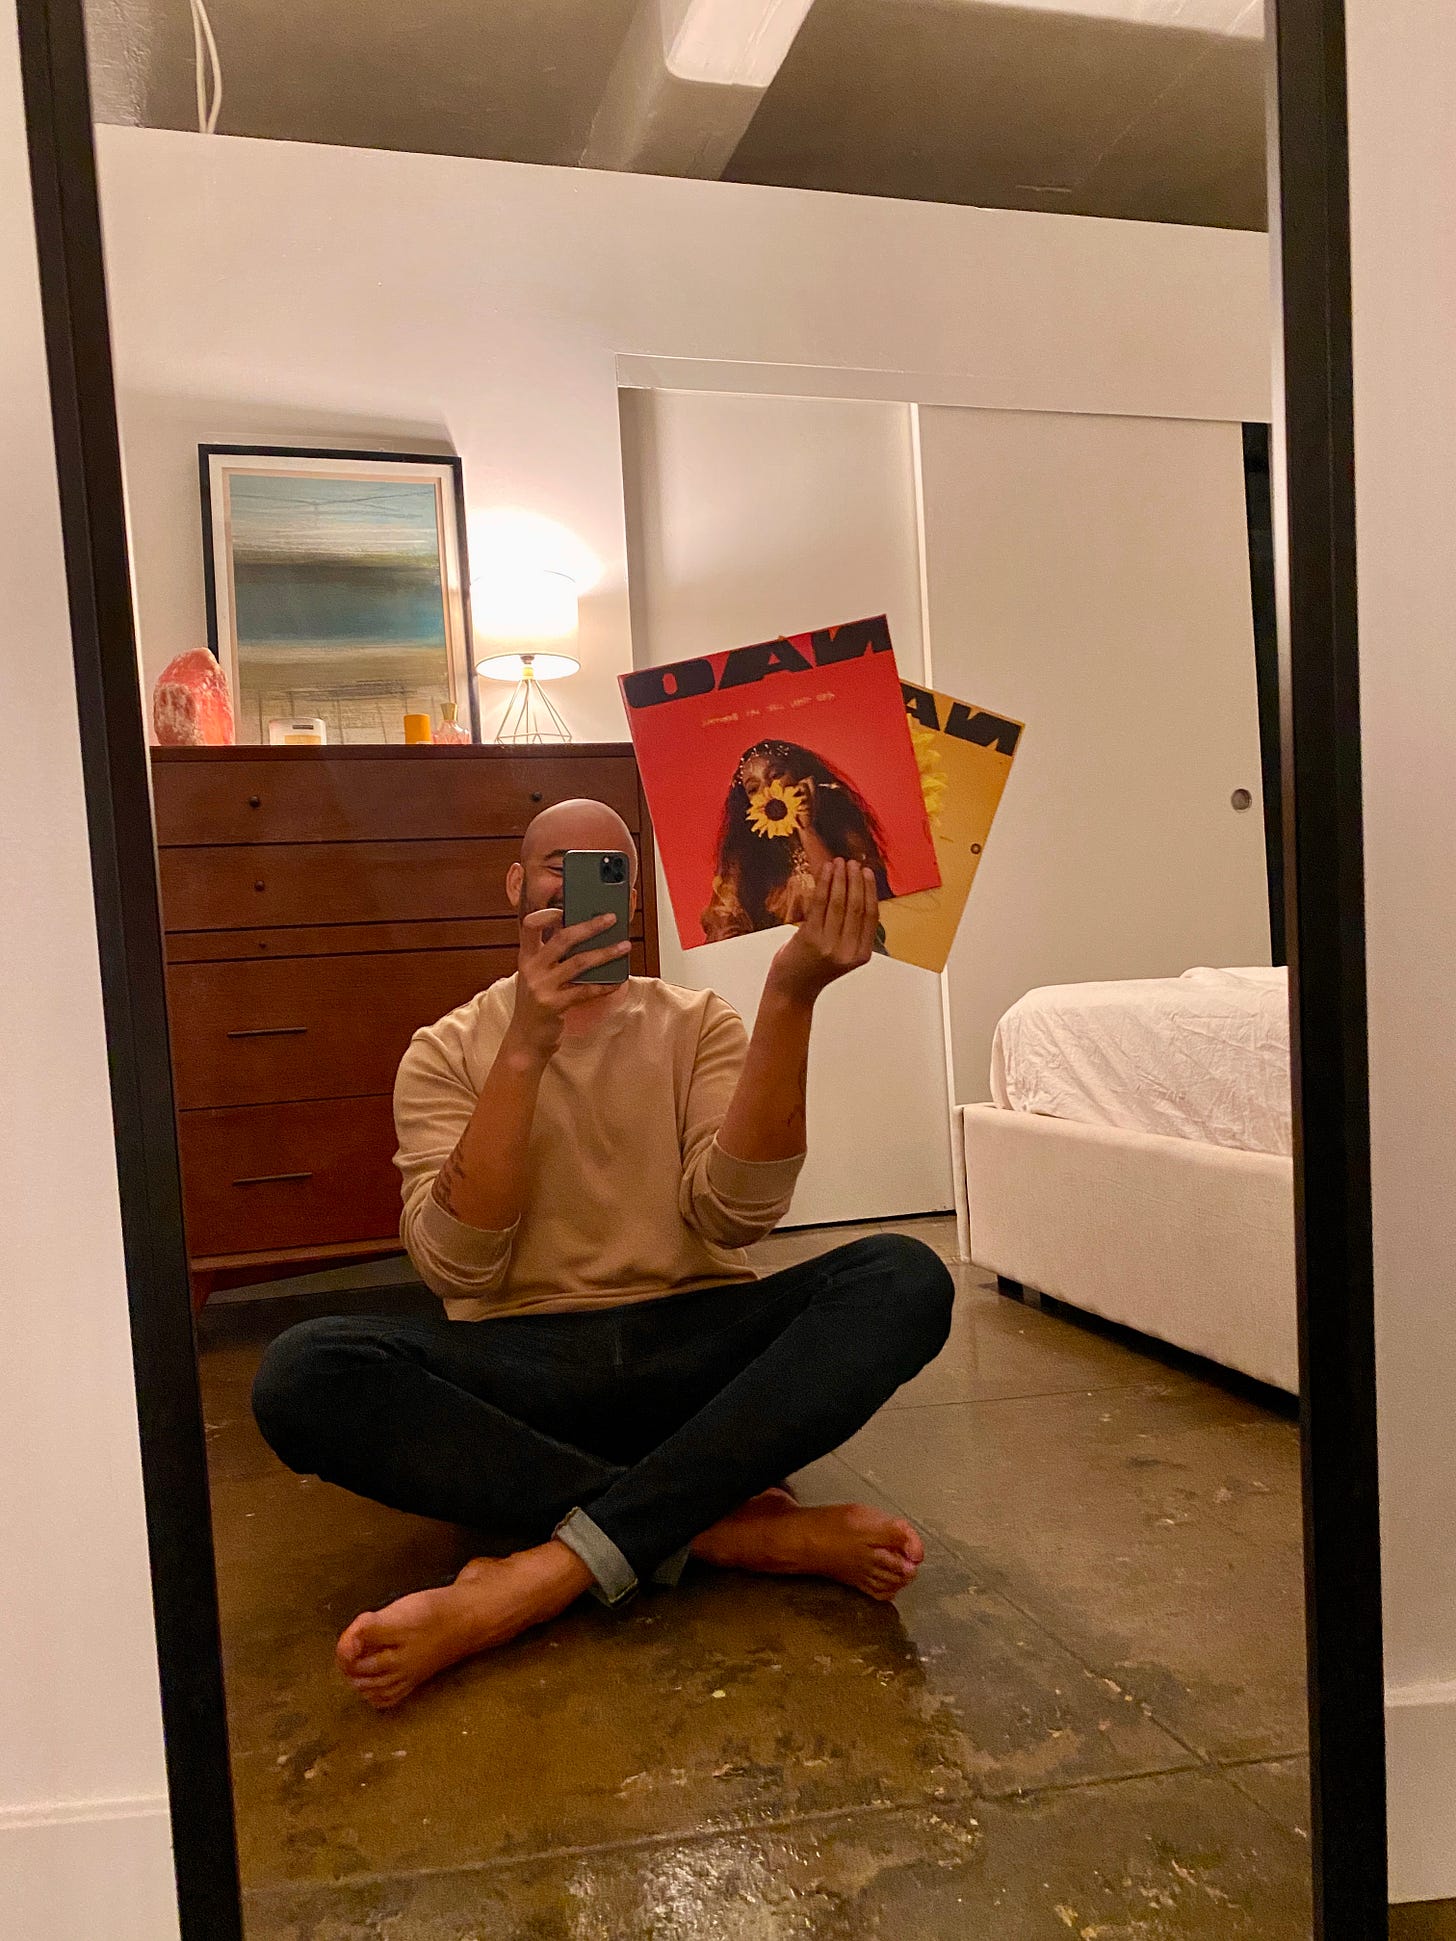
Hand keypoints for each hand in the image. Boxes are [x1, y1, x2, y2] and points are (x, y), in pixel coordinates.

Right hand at [505, 909, 629, 1060]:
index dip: (547, 913)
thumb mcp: (537, 975)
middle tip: (611, 918)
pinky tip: (618, 981)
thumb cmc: (537, 1003)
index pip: (530, 926)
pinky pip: (585, 991)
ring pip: (578, 963)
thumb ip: (553, 957)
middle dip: (590, 926)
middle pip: (562, 939)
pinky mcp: (553, 1005)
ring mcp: (541, 987)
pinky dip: (604, 985)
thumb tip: (586, 936)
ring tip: (624, 947)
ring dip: (605, 953)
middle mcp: (531, 968)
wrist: (526, 1039)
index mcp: (526, 957)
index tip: (566, 906)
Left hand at [767, 858, 878, 1006]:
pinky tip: (826, 871)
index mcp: (860, 955)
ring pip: (839, 902)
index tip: (867, 873)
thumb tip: (856, 896)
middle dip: (855, 880)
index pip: (871, 916)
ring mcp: (829, 945)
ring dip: (839, 878)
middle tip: (852, 863)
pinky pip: (820, 904)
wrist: (791, 991)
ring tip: (839, 863)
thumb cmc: (813, 969)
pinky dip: (824, 884)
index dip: (870, 891)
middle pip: (856, 906)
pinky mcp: (810, 938)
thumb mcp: (841, 955)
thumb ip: (851, 933)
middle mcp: (847, 951)